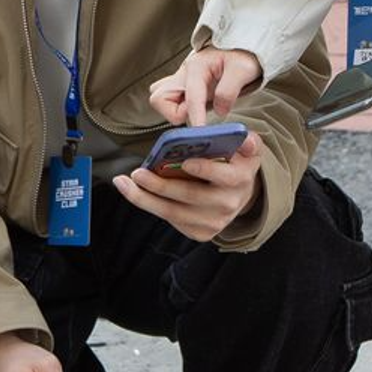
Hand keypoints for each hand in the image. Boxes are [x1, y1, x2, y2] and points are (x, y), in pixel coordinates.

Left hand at [114, 130, 263, 242]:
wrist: (240, 195)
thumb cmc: (235, 163)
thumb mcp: (247, 149)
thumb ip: (247, 141)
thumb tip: (244, 138)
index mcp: (240, 179)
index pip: (223, 176)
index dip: (205, 169)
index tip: (186, 162)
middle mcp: (228, 204)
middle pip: (190, 196)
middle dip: (161, 185)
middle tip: (137, 173)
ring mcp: (215, 222)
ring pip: (174, 212)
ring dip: (144, 198)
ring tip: (123, 183)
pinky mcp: (201, 233)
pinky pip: (172, 219)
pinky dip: (150, 206)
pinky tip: (134, 192)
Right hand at [149, 47, 262, 127]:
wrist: (240, 49)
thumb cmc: (241, 55)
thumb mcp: (242, 68)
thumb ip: (229, 90)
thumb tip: (219, 110)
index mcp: (197, 66)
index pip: (191, 96)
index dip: (196, 116)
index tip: (201, 131)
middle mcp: (184, 75)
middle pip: (159, 98)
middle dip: (174, 113)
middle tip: (196, 116)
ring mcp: (182, 83)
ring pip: (160, 100)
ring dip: (173, 112)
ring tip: (196, 113)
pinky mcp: (184, 90)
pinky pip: (169, 103)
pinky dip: (177, 112)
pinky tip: (196, 112)